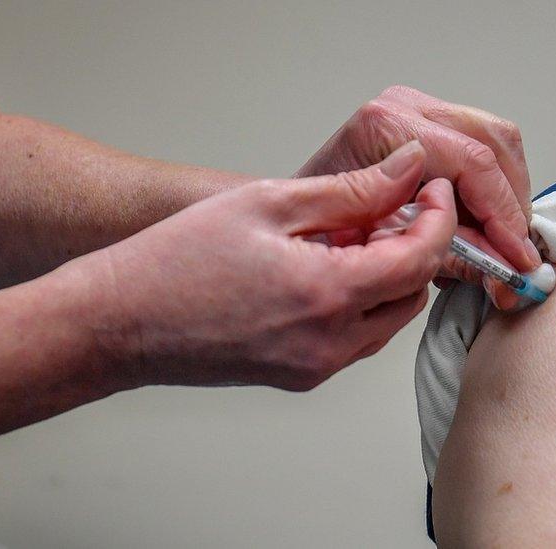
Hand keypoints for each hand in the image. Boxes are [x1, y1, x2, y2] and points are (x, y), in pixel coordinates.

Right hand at [77, 142, 455, 390]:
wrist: (117, 324)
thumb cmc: (175, 261)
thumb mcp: (268, 204)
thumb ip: (351, 189)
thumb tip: (407, 169)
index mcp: (328, 295)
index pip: (422, 257)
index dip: (438, 216)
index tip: (429, 188)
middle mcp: (332, 343)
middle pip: (414, 292)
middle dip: (415, 246)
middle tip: (385, 208)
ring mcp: (318, 366)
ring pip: (389, 319)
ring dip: (387, 275)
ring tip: (346, 236)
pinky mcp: (302, 376)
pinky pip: (357, 337)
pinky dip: (359, 300)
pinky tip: (324, 268)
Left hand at [296, 86, 541, 308]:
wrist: (286, 221)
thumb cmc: (315, 231)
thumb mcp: (381, 247)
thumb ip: (445, 252)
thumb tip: (502, 273)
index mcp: (386, 127)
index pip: (473, 163)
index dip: (504, 214)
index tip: (516, 257)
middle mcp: (404, 108)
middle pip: (495, 141)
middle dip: (512, 203)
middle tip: (515, 252)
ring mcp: (417, 110)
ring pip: (496, 139)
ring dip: (507, 195)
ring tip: (501, 243)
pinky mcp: (426, 122)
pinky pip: (481, 144)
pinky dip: (492, 188)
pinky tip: (484, 225)